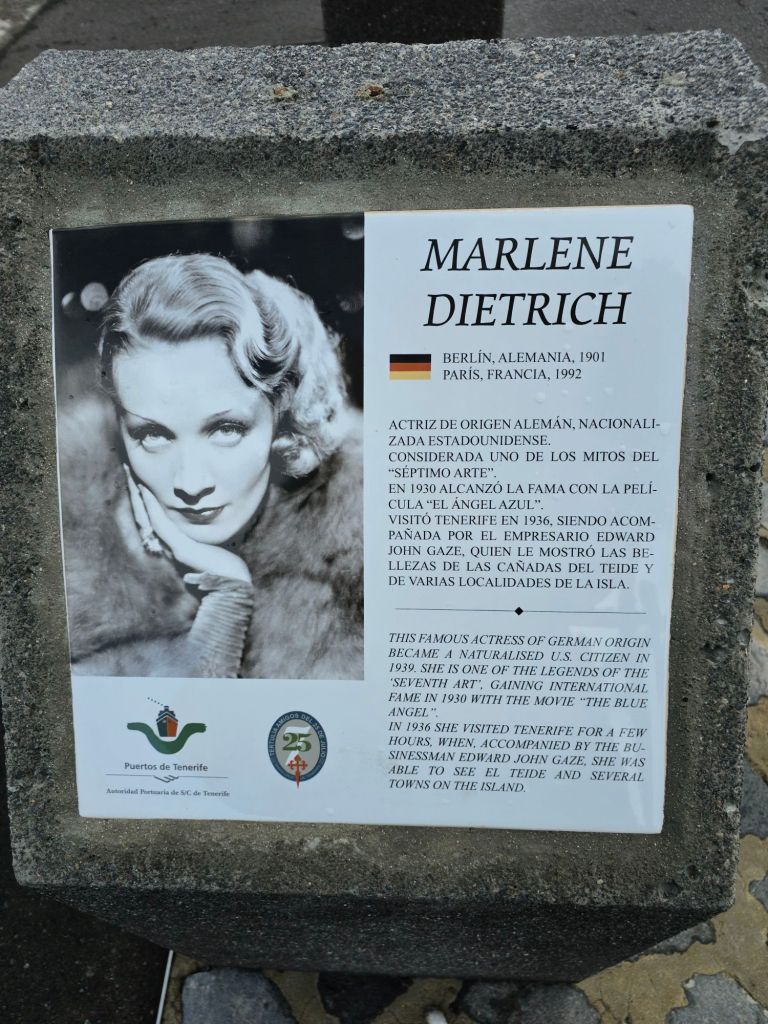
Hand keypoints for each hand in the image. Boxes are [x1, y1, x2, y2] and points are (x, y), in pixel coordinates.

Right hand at [124, 467, 251, 584]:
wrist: (230, 584)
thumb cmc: (222, 565)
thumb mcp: (205, 544)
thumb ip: (195, 535)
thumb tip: (197, 519)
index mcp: (171, 543)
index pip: (151, 516)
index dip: (142, 498)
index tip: (137, 477)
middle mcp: (166, 545)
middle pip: (143, 515)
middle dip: (134, 492)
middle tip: (126, 469)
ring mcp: (171, 547)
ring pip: (147, 517)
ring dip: (138, 495)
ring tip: (131, 476)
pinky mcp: (180, 549)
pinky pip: (161, 525)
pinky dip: (151, 507)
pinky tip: (146, 492)